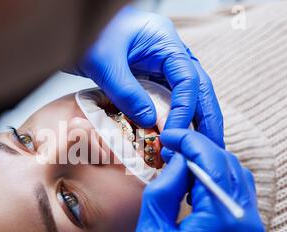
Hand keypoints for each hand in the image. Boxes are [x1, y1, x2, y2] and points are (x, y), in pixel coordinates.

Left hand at [71, 6, 223, 149]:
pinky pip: (168, 100)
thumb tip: (149, 122)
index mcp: (164, 41)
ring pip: (188, 96)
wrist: (72, 27)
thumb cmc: (88, 35)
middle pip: (199, 87)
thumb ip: (127, 92)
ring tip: (199, 149)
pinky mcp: (150, 78)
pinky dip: (174, 119)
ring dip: (195, 121)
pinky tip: (176, 138)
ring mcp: (161, 65)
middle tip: (214, 147)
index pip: (187, 79)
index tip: (175, 134)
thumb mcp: (104, 63)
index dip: (185, 109)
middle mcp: (169, 53)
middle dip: (207, 118)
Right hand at [133, 129, 264, 231]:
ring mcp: (251, 229)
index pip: (211, 160)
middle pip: (228, 164)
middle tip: (172, 148)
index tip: (169, 136)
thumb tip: (175, 160)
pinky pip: (239, 194)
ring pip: (237, 176)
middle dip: (199, 149)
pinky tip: (196, 186)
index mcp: (220, 219)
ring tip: (181, 165)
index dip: (189, 141)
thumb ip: (163, 192)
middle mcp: (245, 220)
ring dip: (210, 163)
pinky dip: (219, 180)